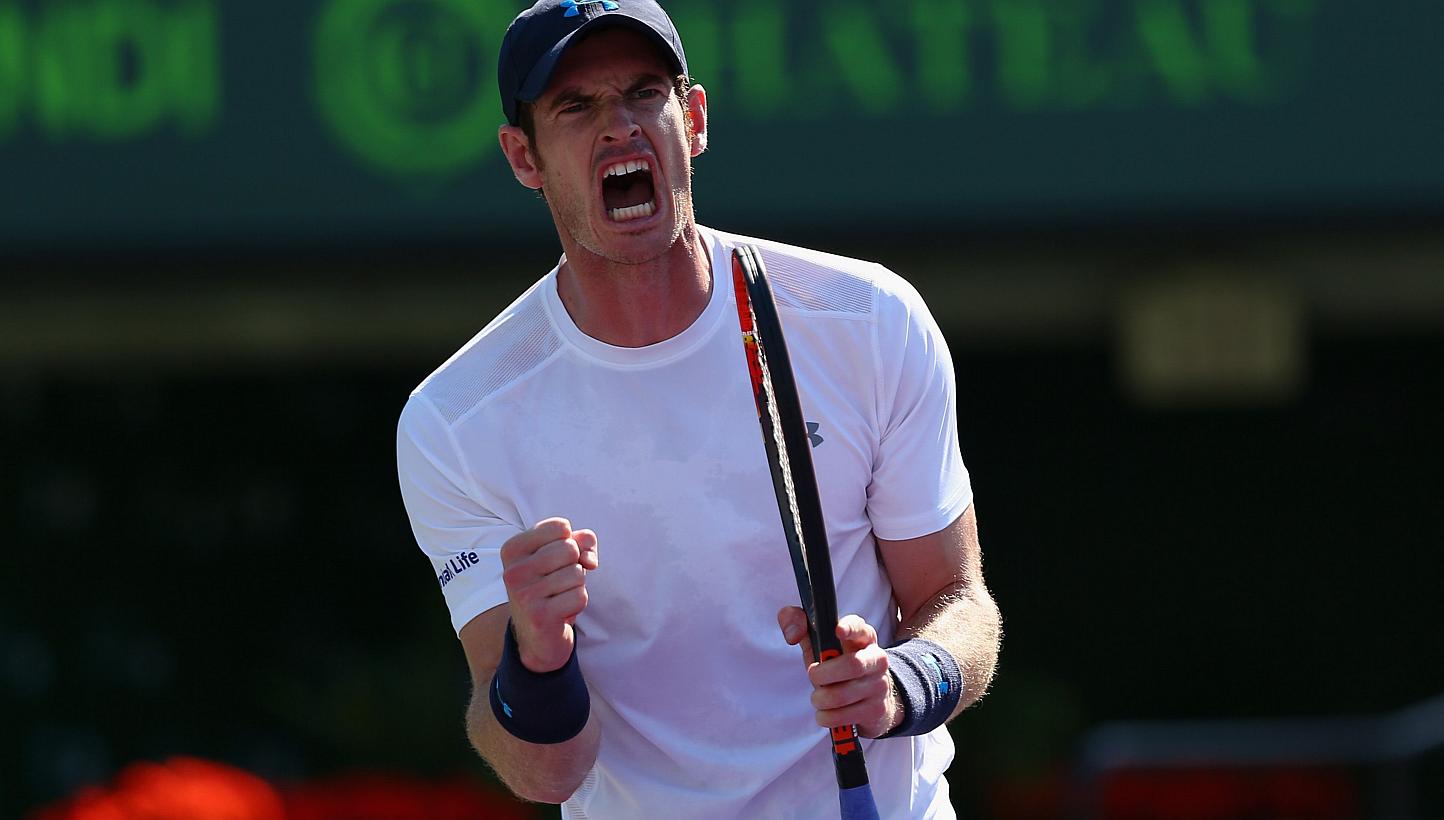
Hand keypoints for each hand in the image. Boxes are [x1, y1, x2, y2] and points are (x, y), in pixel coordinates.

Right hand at [501, 518, 598, 673]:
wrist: (536, 635)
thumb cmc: (551, 585)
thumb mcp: (562, 556)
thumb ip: (581, 541)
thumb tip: (589, 559)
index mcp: (512, 549)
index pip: (559, 526)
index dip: (570, 541)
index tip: (556, 559)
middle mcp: (513, 571)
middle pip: (569, 548)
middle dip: (574, 564)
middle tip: (559, 580)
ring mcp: (525, 594)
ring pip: (577, 573)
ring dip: (577, 585)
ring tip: (559, 595)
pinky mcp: (541, 616)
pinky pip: (580, 596)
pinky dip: (578, 602)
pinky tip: (562, 610)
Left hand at [777, 608, 901, 738]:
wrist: (869, 697)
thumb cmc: (836, 664)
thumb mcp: (818, 642)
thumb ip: (797, 624)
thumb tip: (793, 634)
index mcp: (862, 636)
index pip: (859, 627)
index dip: (850, 628)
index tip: (837, 631)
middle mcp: (876, 658)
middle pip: (852, 665)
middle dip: (823, 674)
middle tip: (812, 675)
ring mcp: (879, 685)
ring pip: (842, 695)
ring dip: (820, 699)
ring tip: (818, 697)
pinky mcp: (876, 709)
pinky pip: (843, 716)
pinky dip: (826, 717)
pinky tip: (825, 712)